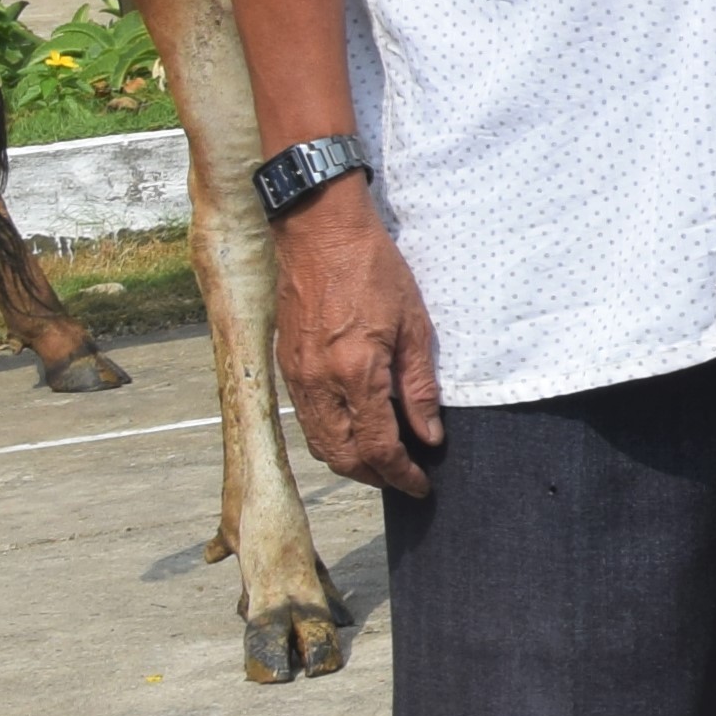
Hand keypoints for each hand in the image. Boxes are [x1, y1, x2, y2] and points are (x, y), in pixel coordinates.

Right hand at [275, 188, 447, 496]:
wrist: (319, 230)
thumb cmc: (373, 268)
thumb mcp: (413, 324)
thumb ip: (419, 386)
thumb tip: (429, 435)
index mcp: (355, 372)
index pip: (377, 447)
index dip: (401, 474)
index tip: (421, 484)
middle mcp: (318, 382)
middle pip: (342, 456)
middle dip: (374, 475)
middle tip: (404, 476)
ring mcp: (296, 375)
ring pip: (319, 442)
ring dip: (350, 460)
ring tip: (382, 458)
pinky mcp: (286, 364)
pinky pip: (307, 418)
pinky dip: (331, 435)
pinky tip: (355, 426)